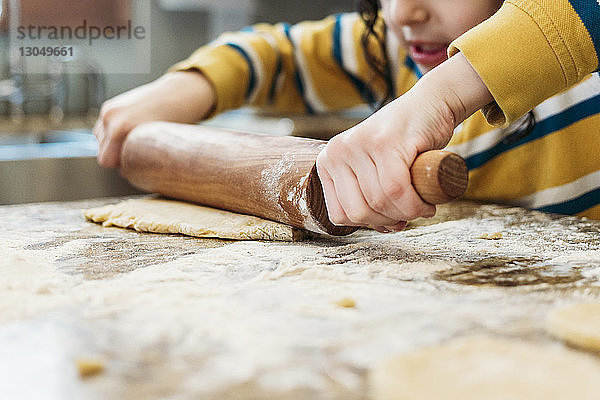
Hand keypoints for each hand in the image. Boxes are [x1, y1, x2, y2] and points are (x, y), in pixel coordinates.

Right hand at [94, 71, 215, 167]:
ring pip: (100, 140)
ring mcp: (108, 110)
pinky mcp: (109, 106)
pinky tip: (130, 131)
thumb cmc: (174, 120)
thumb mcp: (158, 145)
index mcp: (121, 128)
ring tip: (135, 140)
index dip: (120, 166)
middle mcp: (111, 118)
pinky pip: (103, 128)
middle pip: (102, 152)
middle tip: (137, 154)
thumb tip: (127, 172)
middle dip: (118, 156)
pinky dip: (112, 133)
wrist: (177, 93)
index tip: (133, 165)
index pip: (106, 160)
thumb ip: (139, 158)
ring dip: (113, 145)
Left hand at [316, 53, 492, 231]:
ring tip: (421, 206)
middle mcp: (337, 151)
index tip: (391, 218)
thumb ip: (371, 199)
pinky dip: (415, 205)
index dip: (369, 225)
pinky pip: (396, 189)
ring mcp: (359, 145)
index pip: (339, 215)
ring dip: (406, 214)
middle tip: (409, 213)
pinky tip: (426, 204)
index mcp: (329, 162)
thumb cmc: (406, 142)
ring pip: (379, 202)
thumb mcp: (376, 171)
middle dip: (387, 221)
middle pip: (358, 212)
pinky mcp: (384, 142)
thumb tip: (381, 229)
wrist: (431, 105)